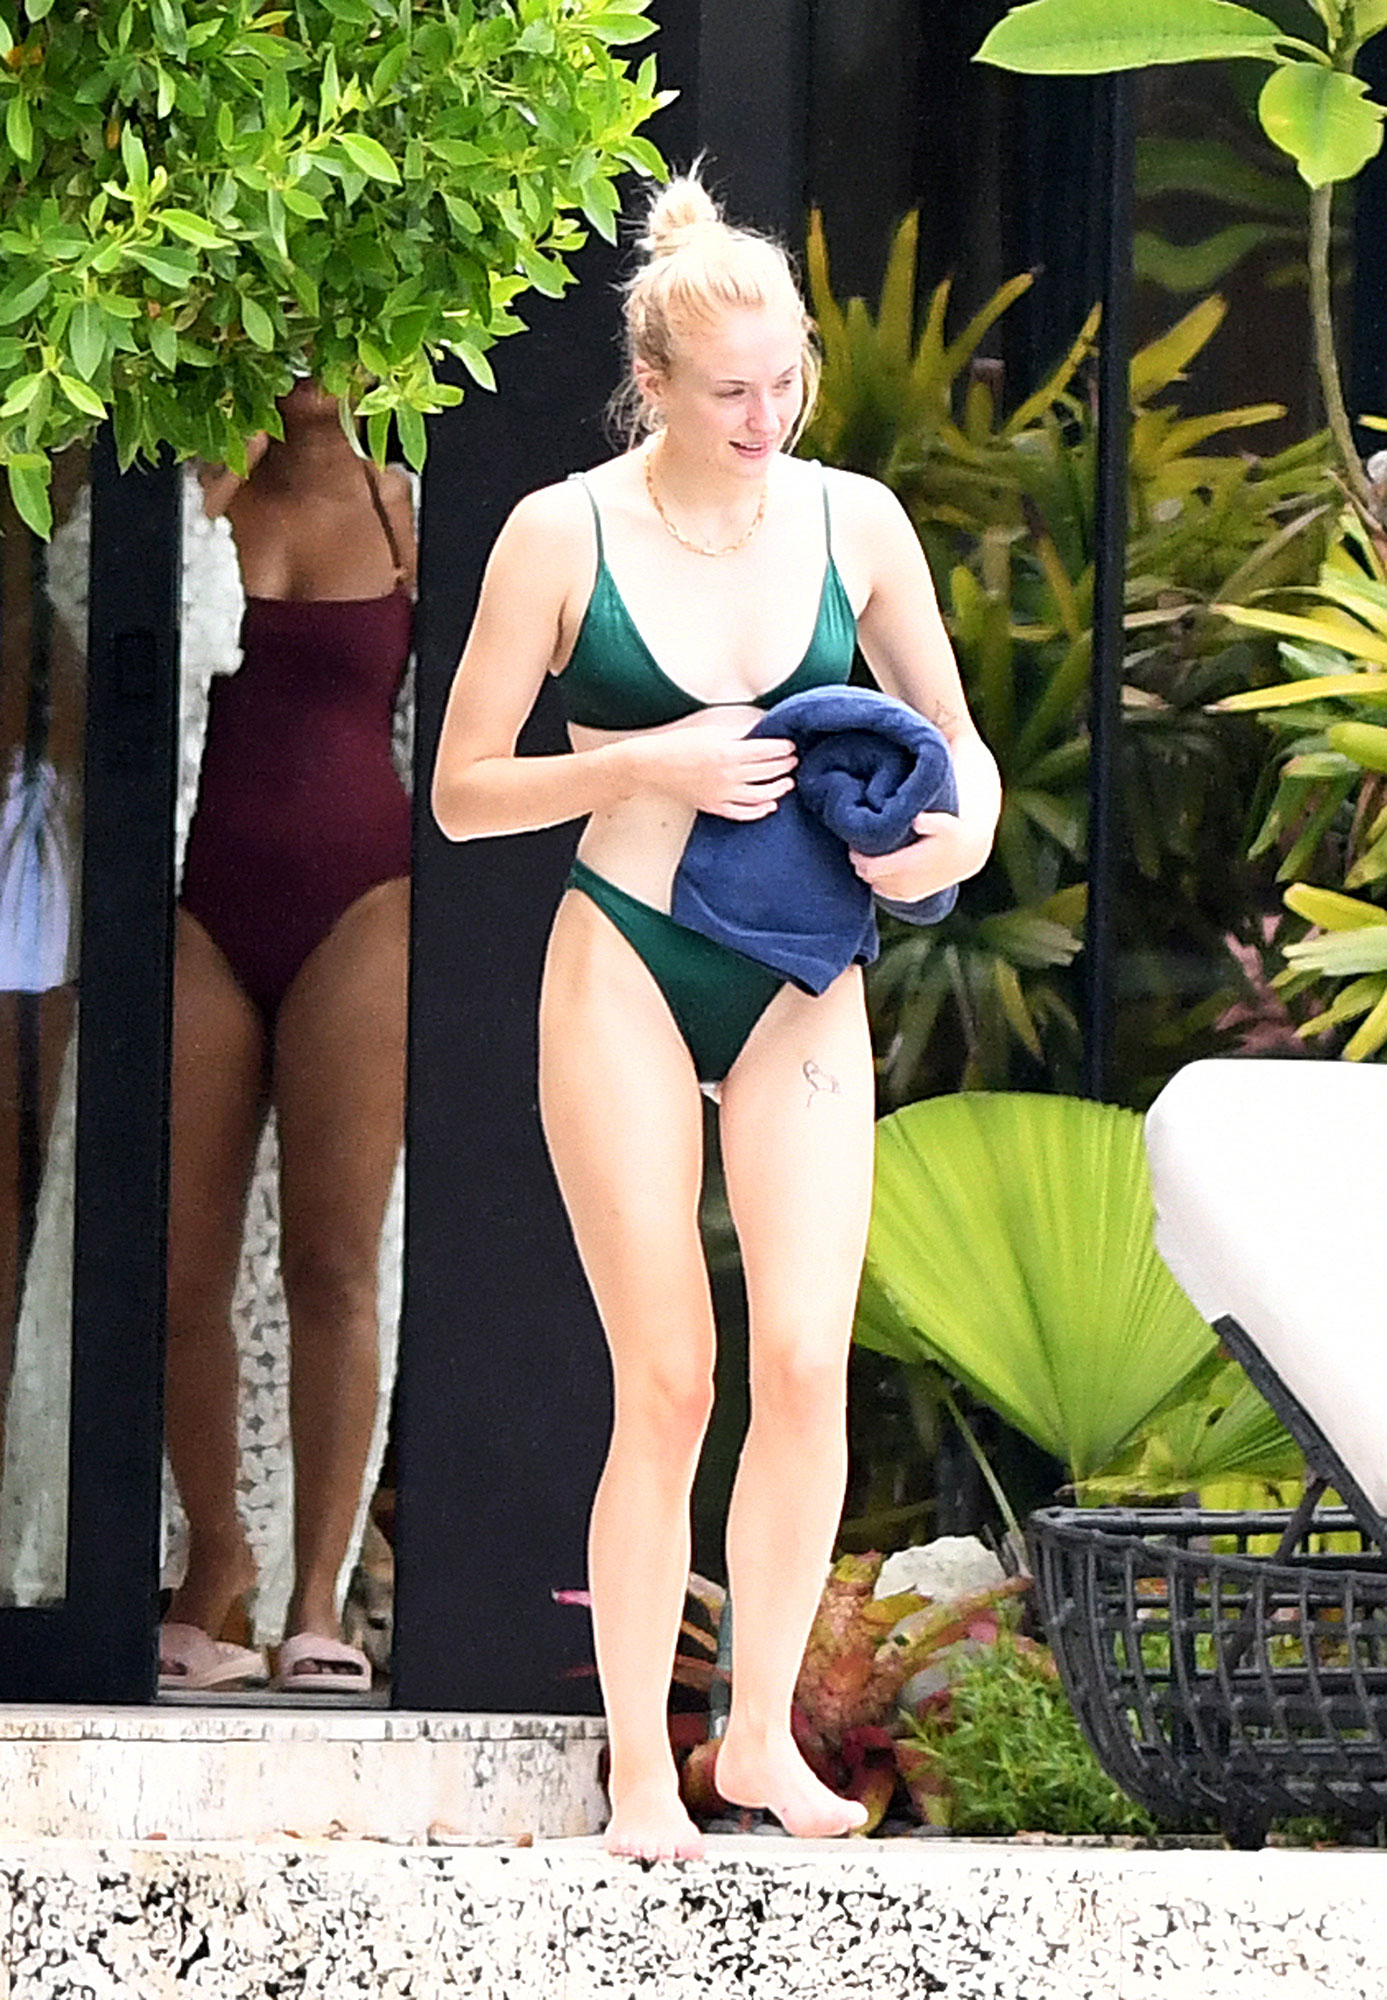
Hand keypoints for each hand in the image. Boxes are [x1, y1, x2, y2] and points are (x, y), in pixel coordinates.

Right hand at [623, 721, 796, 819]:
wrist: (652, 766)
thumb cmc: (676, 745)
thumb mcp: (710, 731)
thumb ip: (738, 733)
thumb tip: (760, 731)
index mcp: (728, 752)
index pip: (766, 751)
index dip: (783, 748)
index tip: (791, 745)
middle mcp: (728, 775)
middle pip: (767, 771)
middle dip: (784, 765)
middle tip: (793, 760)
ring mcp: (722, 794)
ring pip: (760, 795)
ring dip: (778, 788)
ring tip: (788, 782)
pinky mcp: (715, 806)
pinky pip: (742, 813)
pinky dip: (758, 811)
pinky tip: (769, 806)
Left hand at [850, 809, 990, 901]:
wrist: (967, 855)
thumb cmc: (953, 834)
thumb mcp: (946, 823)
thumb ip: (932, 821)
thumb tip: (917, 820)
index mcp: (908, 866)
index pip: (870, 867)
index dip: (858, 856)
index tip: (855, 842)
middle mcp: (905, 883)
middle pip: (868, 876)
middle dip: (860, 863)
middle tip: (858, 846)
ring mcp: (907, 893)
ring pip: (874, 885)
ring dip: (868, 872)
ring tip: (868, 855)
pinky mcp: (909, 897)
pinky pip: (883, 892)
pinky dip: (877, 881)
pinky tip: (878, 867)